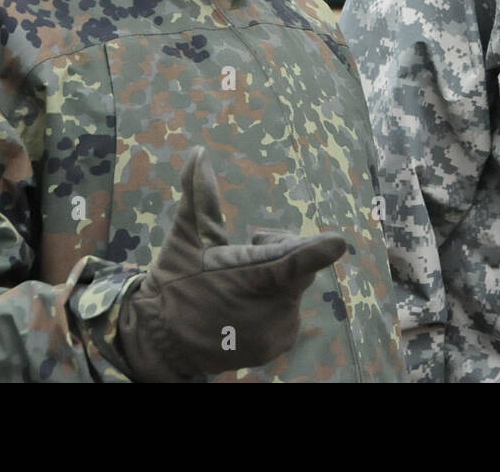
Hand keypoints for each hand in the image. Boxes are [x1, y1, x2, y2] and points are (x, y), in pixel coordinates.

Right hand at [117, 151, 345, 380]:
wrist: (162, 341)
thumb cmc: (175, 282)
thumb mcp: (185, 237)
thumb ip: (199, 196)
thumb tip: (198, 153)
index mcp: (250, 275)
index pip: (291, 259)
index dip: (316, 250)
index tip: (337, 242)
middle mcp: (269, 307)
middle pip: (300, 266)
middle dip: (280, 254)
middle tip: (243, 259)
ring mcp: (276, 330)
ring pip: (295, 289)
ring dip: (277, 282)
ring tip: (239, 289)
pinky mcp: (278, 345)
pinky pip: (290, 313)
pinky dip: (275, 305)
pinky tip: (245, 307)